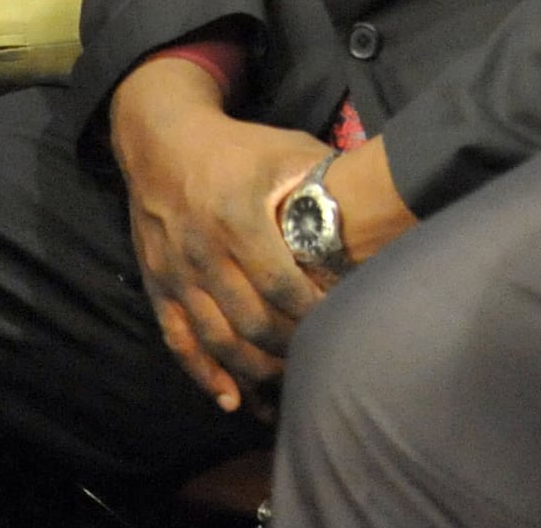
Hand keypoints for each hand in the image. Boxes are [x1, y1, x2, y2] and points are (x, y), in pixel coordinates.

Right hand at [111, 56, 331, 413]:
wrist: (163, 141)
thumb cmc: (238, 148)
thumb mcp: (286, 149)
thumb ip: (328, 179)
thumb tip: (383, 203)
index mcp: (238, 218)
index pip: (280, 284)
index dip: (312, 313)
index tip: (343, 326)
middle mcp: (203, 251)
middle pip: (250, 321)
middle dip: (288, 348)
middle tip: (321, 360)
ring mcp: (176, 272)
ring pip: (216, 340)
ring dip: (253, 369)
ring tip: (288, 383)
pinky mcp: (157, 285)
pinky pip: (178, 340)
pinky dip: (204, 374)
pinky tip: (232, 399)